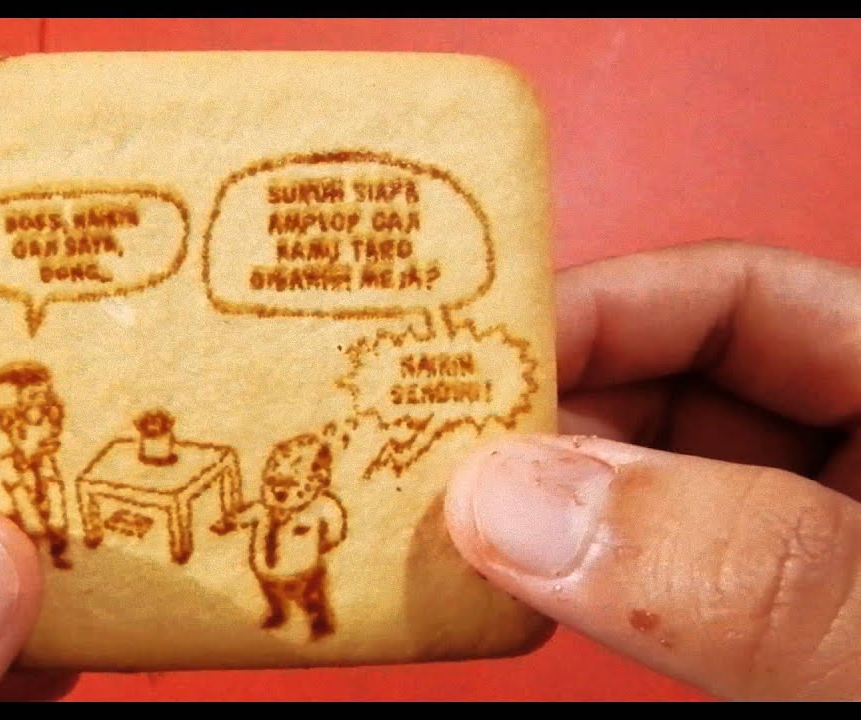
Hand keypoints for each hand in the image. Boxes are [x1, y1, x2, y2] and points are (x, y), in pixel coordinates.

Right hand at [443, 240, 860, 699]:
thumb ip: (749, 569)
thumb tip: (515, 499)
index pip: (748, 300)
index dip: (602, 309)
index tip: (468, 354)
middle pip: (681, 391)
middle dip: (552, 420)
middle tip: (429, 460)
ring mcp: (818, 557)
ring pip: (654, 494)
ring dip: (544, 508)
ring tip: (443, 527)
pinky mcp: (779, 637)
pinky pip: (660, 586)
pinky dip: (579, 583)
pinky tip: (510, 589)